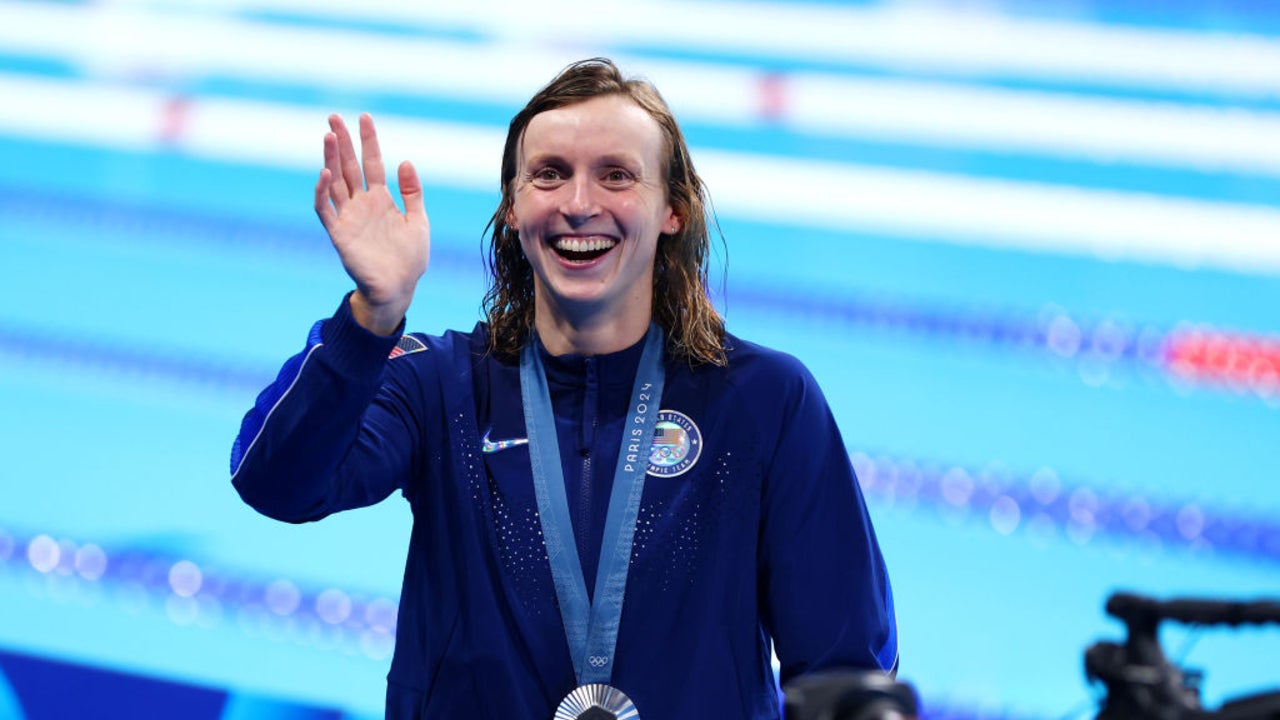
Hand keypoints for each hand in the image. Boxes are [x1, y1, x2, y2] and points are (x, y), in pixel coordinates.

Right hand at [315, 113, 428, 334]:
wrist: (399, 288)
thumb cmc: (409, 258)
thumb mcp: (418, 220)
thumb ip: (412, 192)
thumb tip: (405, 161)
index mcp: (381, 198)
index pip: (372, 162)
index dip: (368, 140)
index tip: (365, 117)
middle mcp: (361, 204)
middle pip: (348, 166)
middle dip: (341, 142)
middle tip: (333, 117)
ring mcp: (348, 217)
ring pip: (334, 182)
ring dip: (329, 159)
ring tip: (328, 135)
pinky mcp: (339, 233)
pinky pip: (326, 209)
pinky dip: (322, 192)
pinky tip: (325, 173)